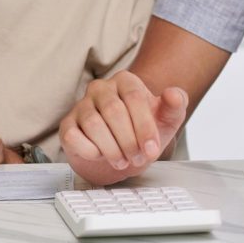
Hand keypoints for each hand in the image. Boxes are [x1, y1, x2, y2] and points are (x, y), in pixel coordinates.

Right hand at [59, 71, 187, 181]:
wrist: (122, 153)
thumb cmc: (142, 132)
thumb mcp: (165, 121)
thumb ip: (175, 106)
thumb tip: (174, 95)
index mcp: (125, 81)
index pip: (134, 97)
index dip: (144, 127)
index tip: (152, 150)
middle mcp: (101, 88)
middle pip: (114, 111)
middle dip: (129, 141)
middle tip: (138, 158)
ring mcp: (81, 105)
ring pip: (94, 125)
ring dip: (112, 149)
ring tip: (123, 161)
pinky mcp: (67, 125)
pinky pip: (74, 137)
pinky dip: (90, 151)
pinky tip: (100, 155)